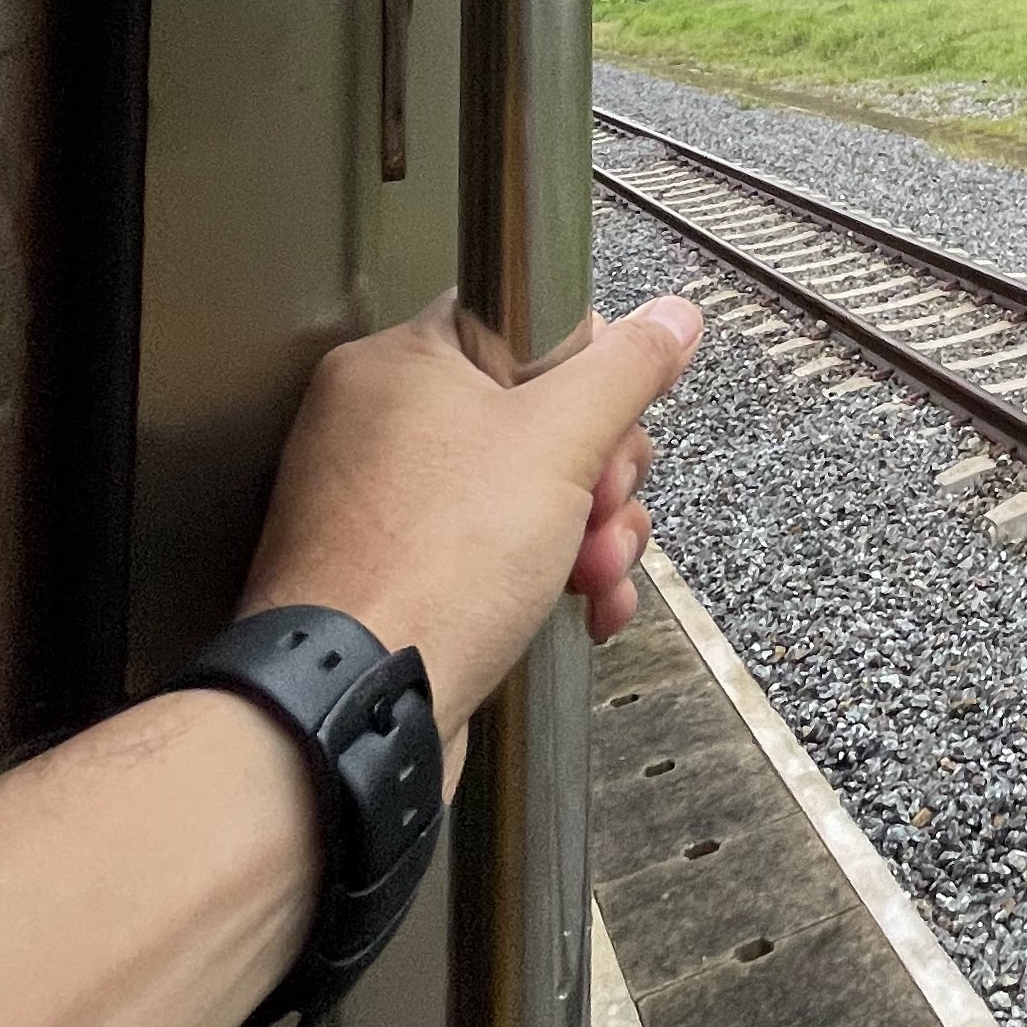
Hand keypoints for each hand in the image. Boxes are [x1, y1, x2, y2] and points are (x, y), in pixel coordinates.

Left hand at [239, 291, 702, 755]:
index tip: (611, 417)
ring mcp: (389, 508)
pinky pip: (497, 552)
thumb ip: (624, 369)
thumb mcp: (559, 442)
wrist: (357, 708)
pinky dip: (550, 576)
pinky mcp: (403, 576)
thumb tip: (669, 318)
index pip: (523, 322)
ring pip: (530, 491)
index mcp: (401, 367)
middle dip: (601, 475)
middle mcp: (383, 429)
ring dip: (590, 534)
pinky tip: (583, 607)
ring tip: (595, 574)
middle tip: (602, 506)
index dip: (587, 372)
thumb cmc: (429, 571)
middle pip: (540, 414)